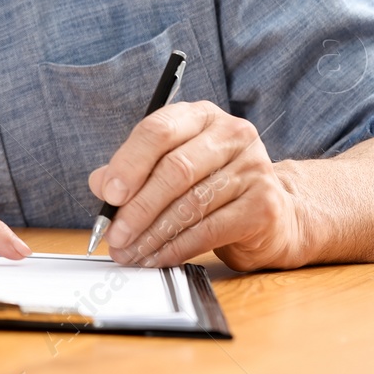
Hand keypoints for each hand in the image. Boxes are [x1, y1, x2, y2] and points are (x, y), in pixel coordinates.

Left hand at [87, 100, 307, 270]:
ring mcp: (253, 168)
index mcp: (200, 116)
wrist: (272, 214)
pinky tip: (158, 258)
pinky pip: (210, 230)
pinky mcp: (264, 205)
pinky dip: (178, 247)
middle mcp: (231, 135)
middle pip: (175, 169)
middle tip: (115, 235)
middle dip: (138, 207)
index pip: (158, 130)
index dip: (129, 163)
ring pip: (191, 203)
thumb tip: (100, 185)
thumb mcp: (169, 167)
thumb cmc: (210, 185)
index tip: (108, 194)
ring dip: (153, 233)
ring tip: (130, 252)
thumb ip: (133, 171)